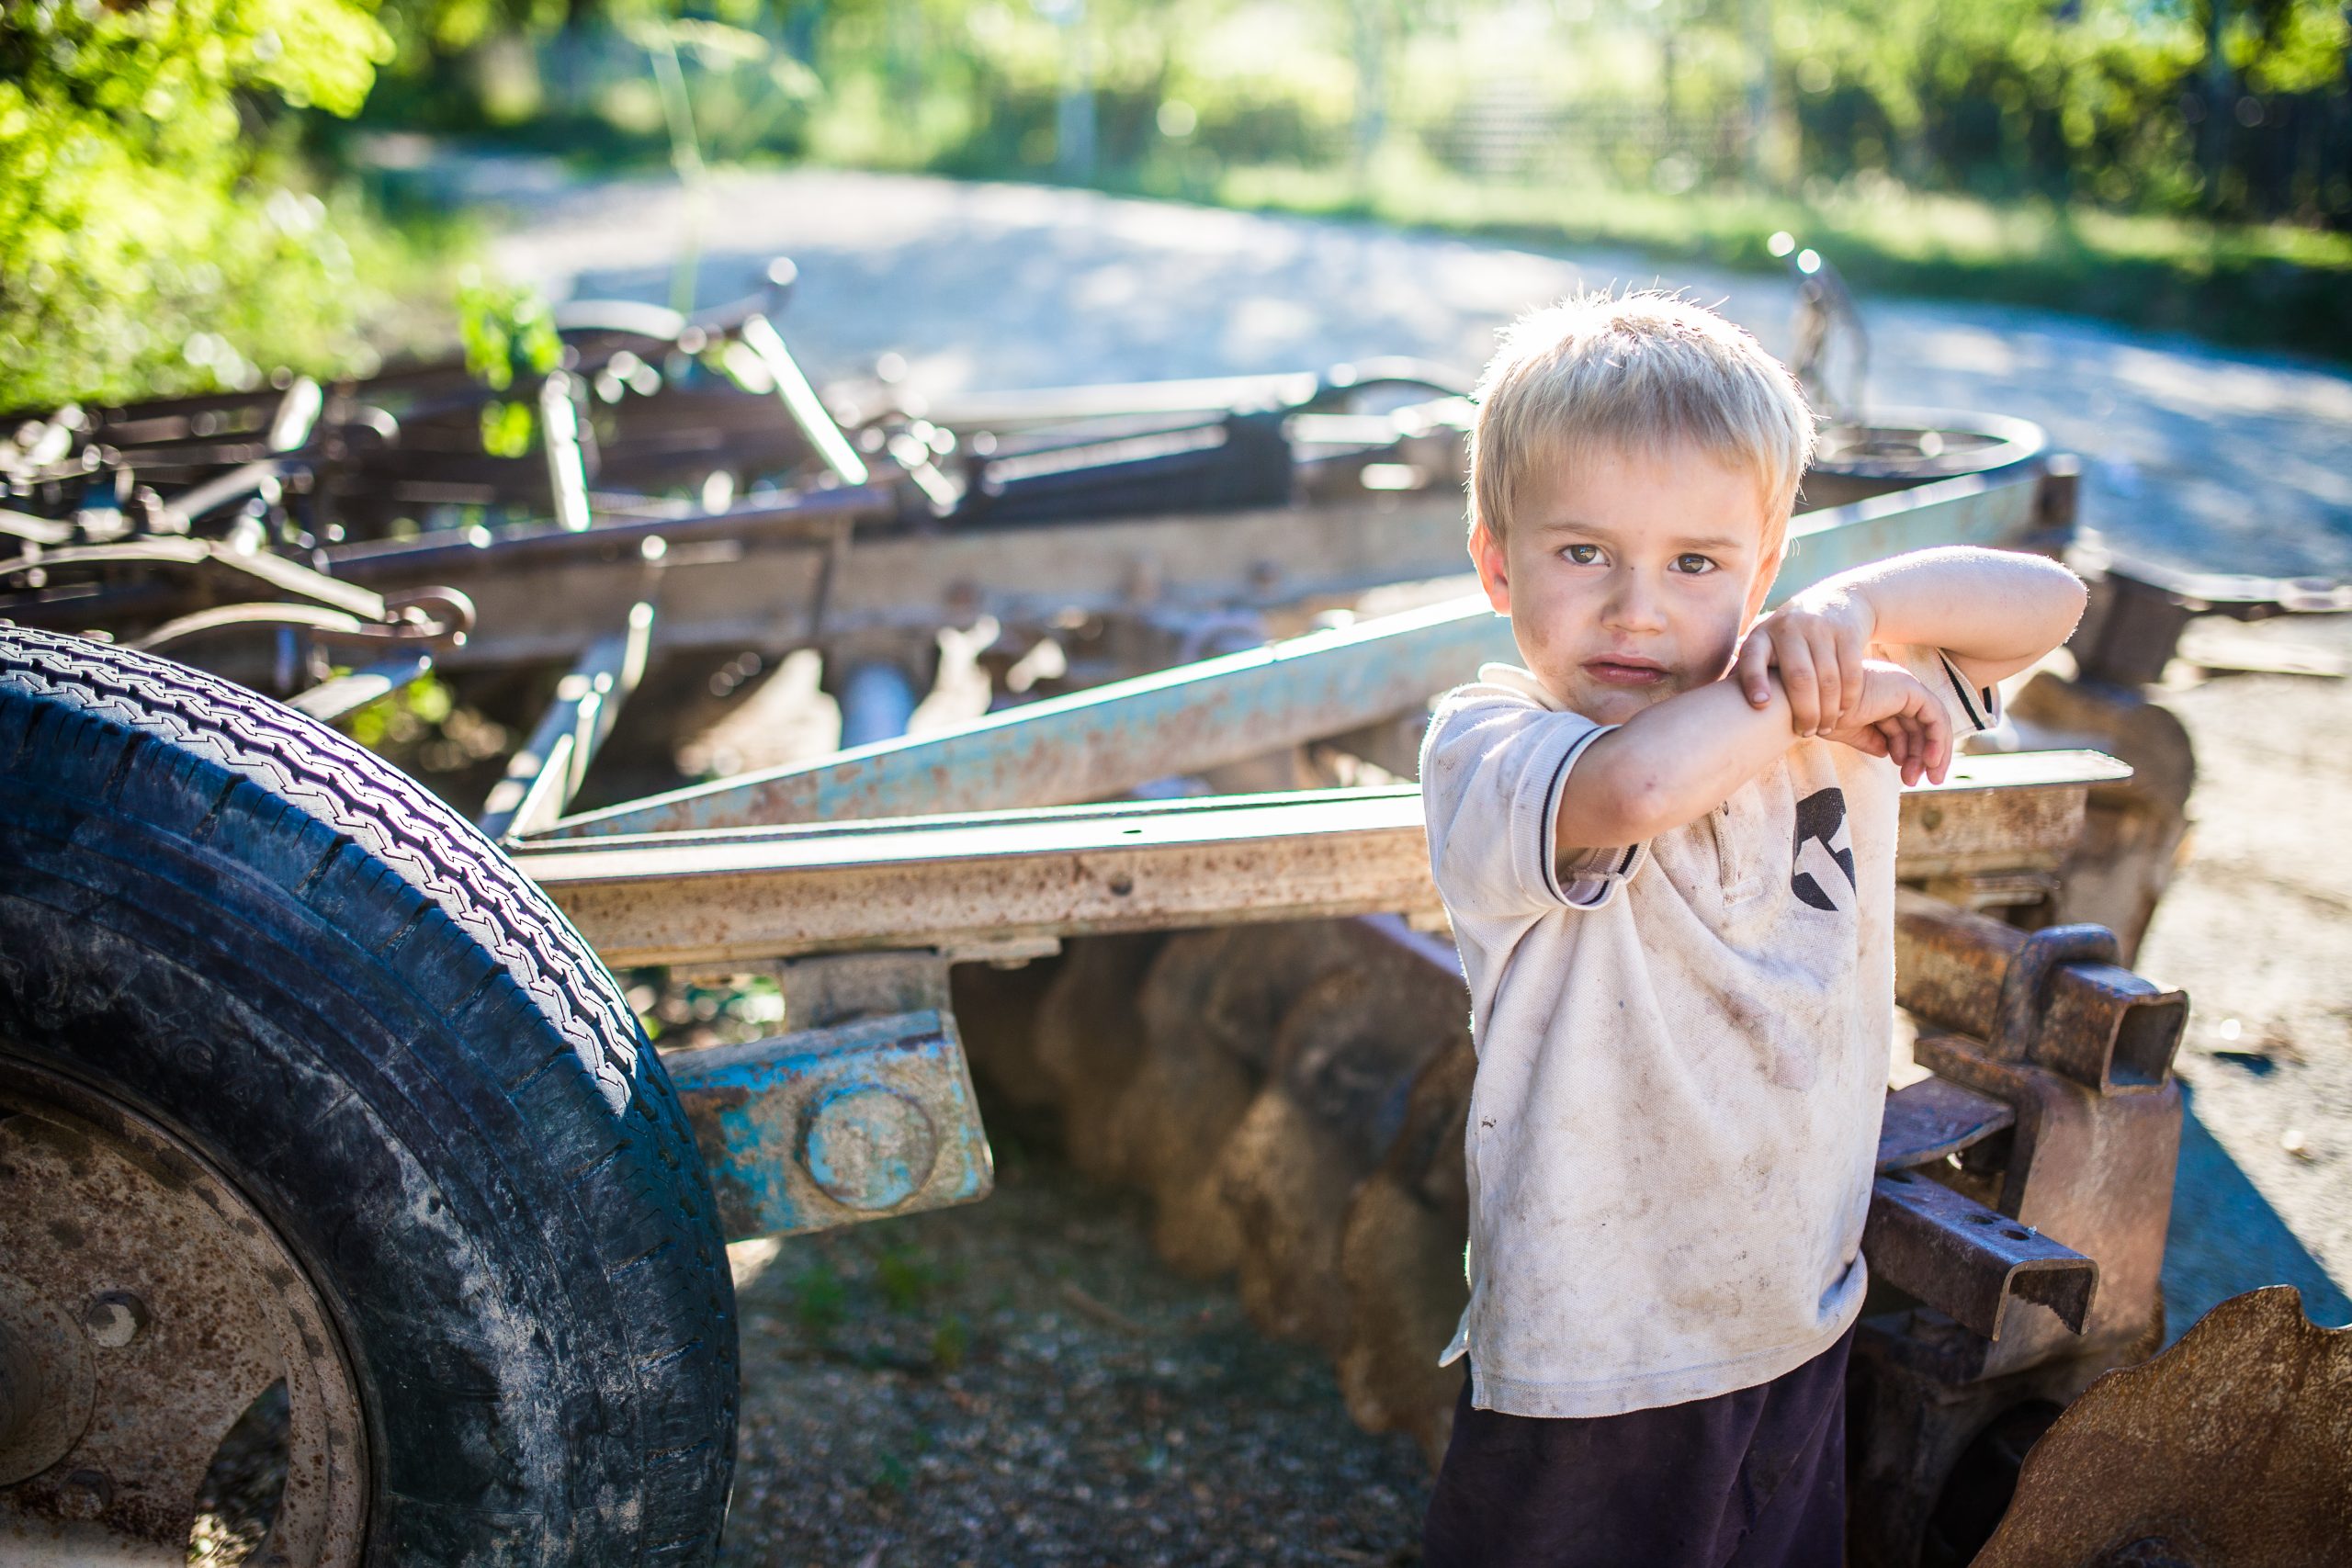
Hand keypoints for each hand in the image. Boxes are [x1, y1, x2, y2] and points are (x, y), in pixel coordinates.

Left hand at [1735, 586, 1876, 736]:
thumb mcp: (1766, 645)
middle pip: (1799, 678)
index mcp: (1762, 637)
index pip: (1752, 658)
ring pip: (1828, 679)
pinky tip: (1842, 711)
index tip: (1760, 704)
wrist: (1836, 601)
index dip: (1754, 680)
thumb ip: (1749, 670)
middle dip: (1804, 712)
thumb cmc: (1790, 639)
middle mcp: (1789, 629)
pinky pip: (1850, 672)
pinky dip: (1848, 697)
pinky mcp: (1846, 632)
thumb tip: (1718, 708)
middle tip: (1805, 733)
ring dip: (1828, 710)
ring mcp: (1820, 628)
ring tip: (1824, 727)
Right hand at [1817, 660, 1952, 785]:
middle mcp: (1895, 688)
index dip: (1909, 752)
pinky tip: (1930, 760)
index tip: (1907, 778)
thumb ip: (1871, 740)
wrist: (1813, 706)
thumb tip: (1887, 752)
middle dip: (1920, 756)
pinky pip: (1935, 716)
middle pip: (1920, 726)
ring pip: (1932, 723)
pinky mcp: (1909, 688)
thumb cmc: (1823, 715)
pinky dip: (1937, 740)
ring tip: (1916, 778)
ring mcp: (1903, 686)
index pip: (1905, 726)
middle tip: (1916, 781)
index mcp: (1881, 696)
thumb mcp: (1851, 732)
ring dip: (1930, 753)